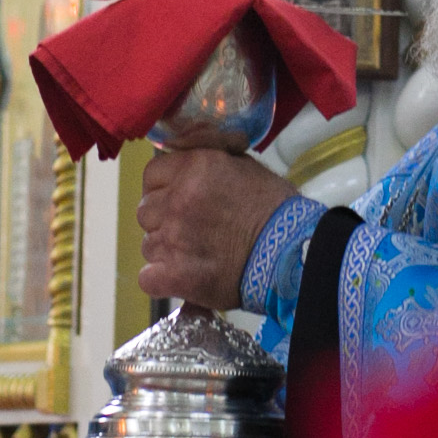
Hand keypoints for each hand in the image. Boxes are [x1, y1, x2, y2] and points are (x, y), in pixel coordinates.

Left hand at [136, 148, 294, 307]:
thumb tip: (189, 157)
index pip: (151, 175)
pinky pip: (148, 278)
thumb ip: (210, 159)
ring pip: (148, 245)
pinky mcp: (174, 275)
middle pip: (146, 211)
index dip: (162, 188)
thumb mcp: (246, 166)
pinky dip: (162, 279)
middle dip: (164, 220)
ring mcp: (172, 239)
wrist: (292, 252)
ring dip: (167, 250)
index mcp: (194, 168)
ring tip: (197, 255)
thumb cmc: (277, 208)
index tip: (177, 198)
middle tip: (191, 229)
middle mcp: (177, 200)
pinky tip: (184, 276)